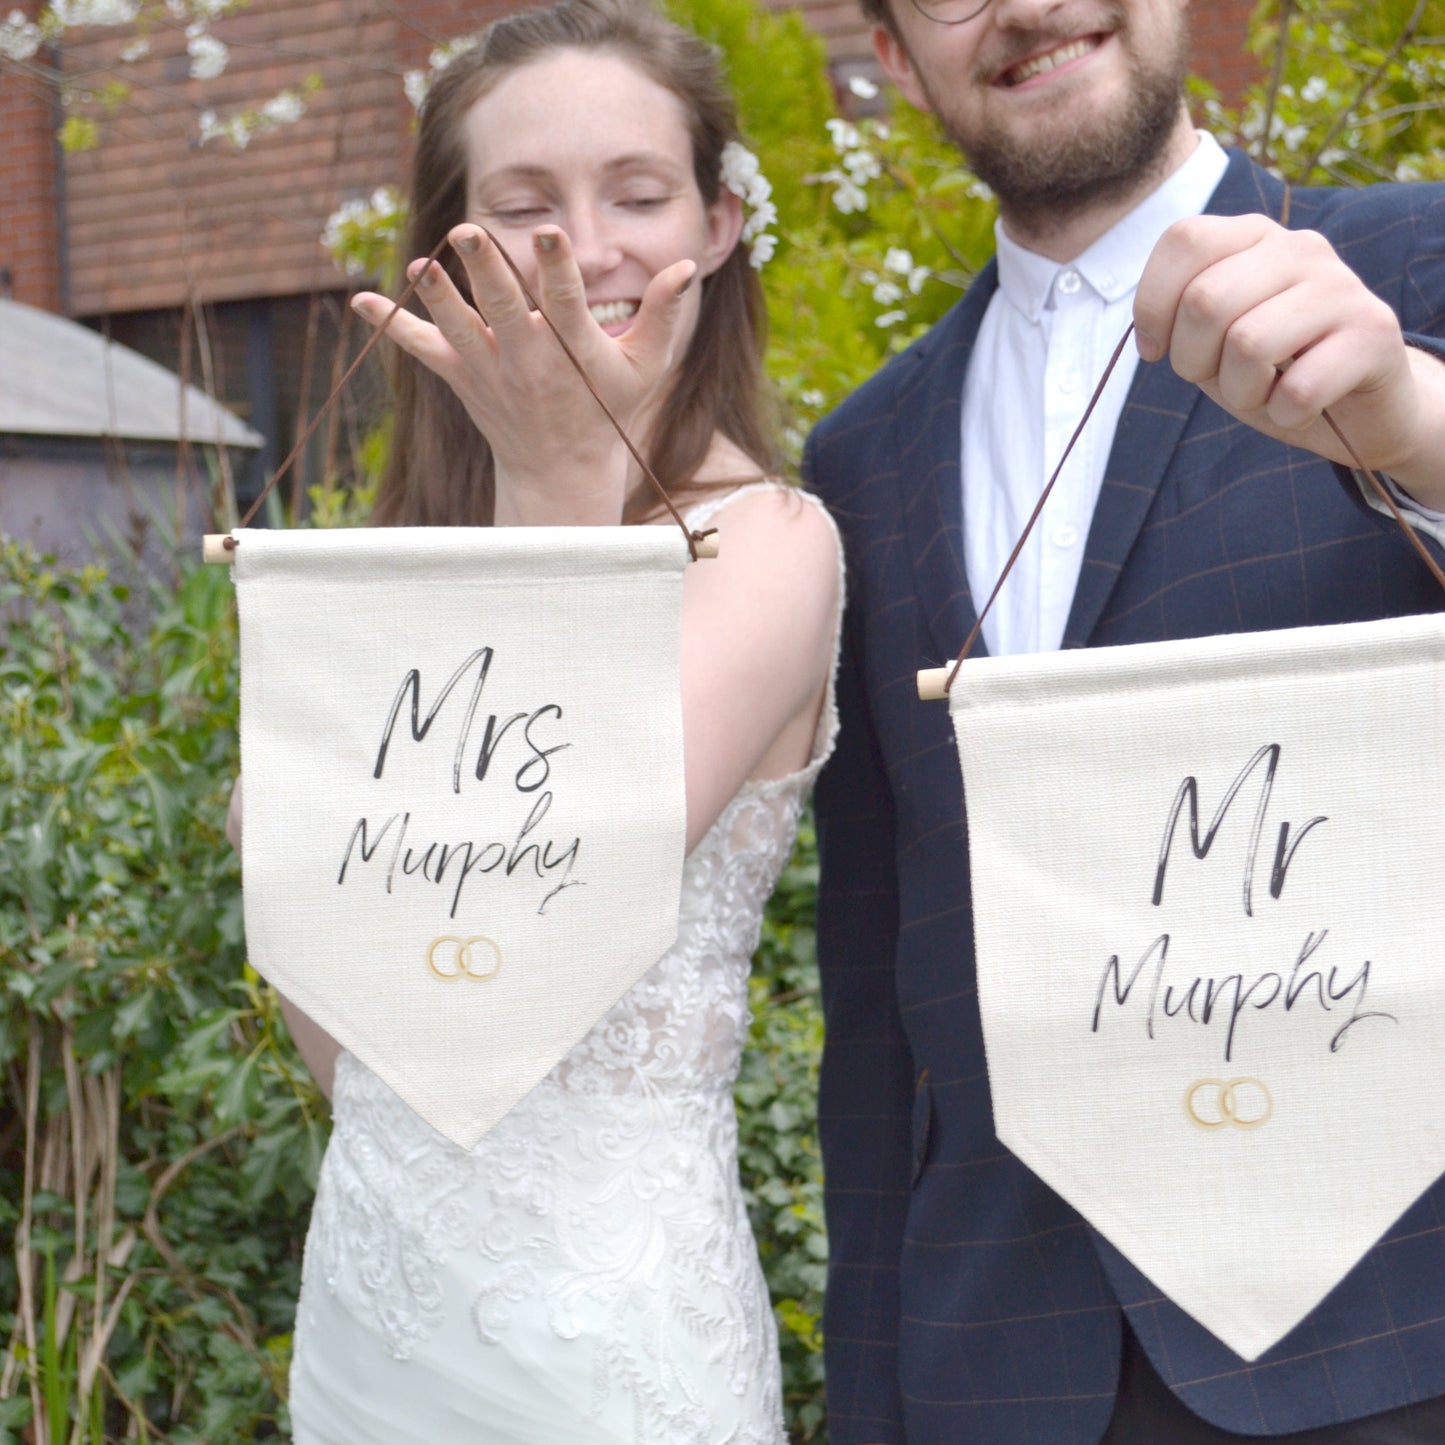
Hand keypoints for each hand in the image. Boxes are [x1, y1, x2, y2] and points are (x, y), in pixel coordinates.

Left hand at [351, 224, 698, 524]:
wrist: (559, 470)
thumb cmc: (606, 409)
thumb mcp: (643, 367)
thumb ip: (661, 315)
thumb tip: (687, 266)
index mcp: (574, 353)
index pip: (567, 304)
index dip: (558, 268)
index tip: (549, 233)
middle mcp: (529, 361)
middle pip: (503, 309)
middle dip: (485, 271)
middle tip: (467, 230)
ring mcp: (491, 371)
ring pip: (459, 328)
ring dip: (437, 296)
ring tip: (419, 263)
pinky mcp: (462, 379)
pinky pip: (422, 350)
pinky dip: (392, 327)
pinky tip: (360, 301)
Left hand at [1134, 214, 1444, 505]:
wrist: (1357, 410)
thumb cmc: (1273, 371)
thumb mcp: (1210, 342)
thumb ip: (1178, 317)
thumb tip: (1150, 331)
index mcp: (1254, 237)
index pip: (1185, 240)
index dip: (1152, 305)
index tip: (1157, 349)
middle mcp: (1301, 248)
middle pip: (1205, 300)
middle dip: (1193, 361)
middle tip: (1222, 377)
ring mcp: (1342, 285)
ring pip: (1248, 344)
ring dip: (1241, 391)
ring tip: (1265, 390)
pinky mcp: (1374, 332)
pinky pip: (1298, 389)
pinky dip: (1286, 414)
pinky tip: (1302, 406)